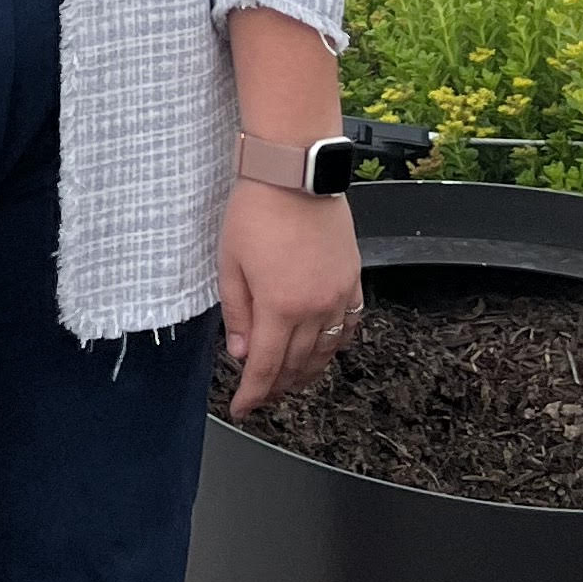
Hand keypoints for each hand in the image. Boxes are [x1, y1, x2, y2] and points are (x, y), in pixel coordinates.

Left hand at [219, 183, 361, 414]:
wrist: (295, 173)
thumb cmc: (256, 211)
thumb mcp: (230, 264)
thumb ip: (237, 313)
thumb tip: (241, 353)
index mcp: (279, 307)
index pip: (265, 367)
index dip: (252, 393)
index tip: (242, 408)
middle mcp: (313, 308)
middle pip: (296, 365)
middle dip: (277, 386)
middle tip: (261, 394)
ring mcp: (337, 295)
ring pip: (326, 351)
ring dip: (306, 372)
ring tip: (290, 380)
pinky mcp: (352, 279)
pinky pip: (349, 325)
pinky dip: (336, 344)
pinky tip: (325, 349)